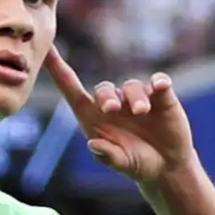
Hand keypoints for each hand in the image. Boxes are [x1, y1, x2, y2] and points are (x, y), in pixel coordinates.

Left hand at [49, 51, 204, 190]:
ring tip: (141, 112)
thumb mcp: (122, 164)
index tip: (47, 48)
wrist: (168, 167)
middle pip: (103, 89)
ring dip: (135, 98)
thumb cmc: (138, 164)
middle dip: (106, 96)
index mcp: (94, 117)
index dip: (58, 69)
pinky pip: (159, 82)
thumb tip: (93, 144)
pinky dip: (159, 81)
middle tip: (112, 109)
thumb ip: (107, 156)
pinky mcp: (161, 98)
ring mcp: (137, 99)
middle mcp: (114, 104)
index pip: (72, 89)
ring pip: (131, 86)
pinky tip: (160, 86)